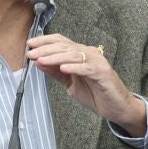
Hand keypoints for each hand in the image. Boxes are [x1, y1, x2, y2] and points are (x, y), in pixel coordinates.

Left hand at [26, 35, 145, 135]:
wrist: (117, 108)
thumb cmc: (96, 94)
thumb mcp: (70, 83)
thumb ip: (56, 73)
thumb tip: (38, 62)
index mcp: (81, 54)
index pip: (61, 41)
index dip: (45, 41)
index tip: (29, 44)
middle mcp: (89, 54)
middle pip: (65, 46)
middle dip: (46, 49)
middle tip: (31, 53)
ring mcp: (97, 62)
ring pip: (73, 55)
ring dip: (55, 57)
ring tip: (41, 60)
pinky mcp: (103, 73)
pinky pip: (86, 68)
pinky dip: (74, 67)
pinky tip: (62, 68)